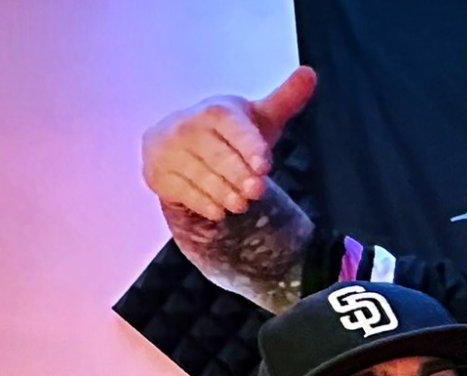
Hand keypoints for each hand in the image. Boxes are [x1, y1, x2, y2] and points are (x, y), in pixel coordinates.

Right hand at [142, 66, 316, 222]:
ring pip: (200, 177)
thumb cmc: (231, 133)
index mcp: (215, 110)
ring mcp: (168, 150)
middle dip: (239, 176)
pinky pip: (183, 192)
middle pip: (217, 156)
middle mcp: (186, 126)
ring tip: (240, 204)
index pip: (233, 128)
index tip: (264, 166)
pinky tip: (218, 209)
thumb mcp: (260, 117)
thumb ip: (286, 99)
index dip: (249, 147)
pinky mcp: (157, 173)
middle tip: (256, 191)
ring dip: (224, 193)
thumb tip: (309, 74)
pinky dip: (203, 203)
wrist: (184, 145)